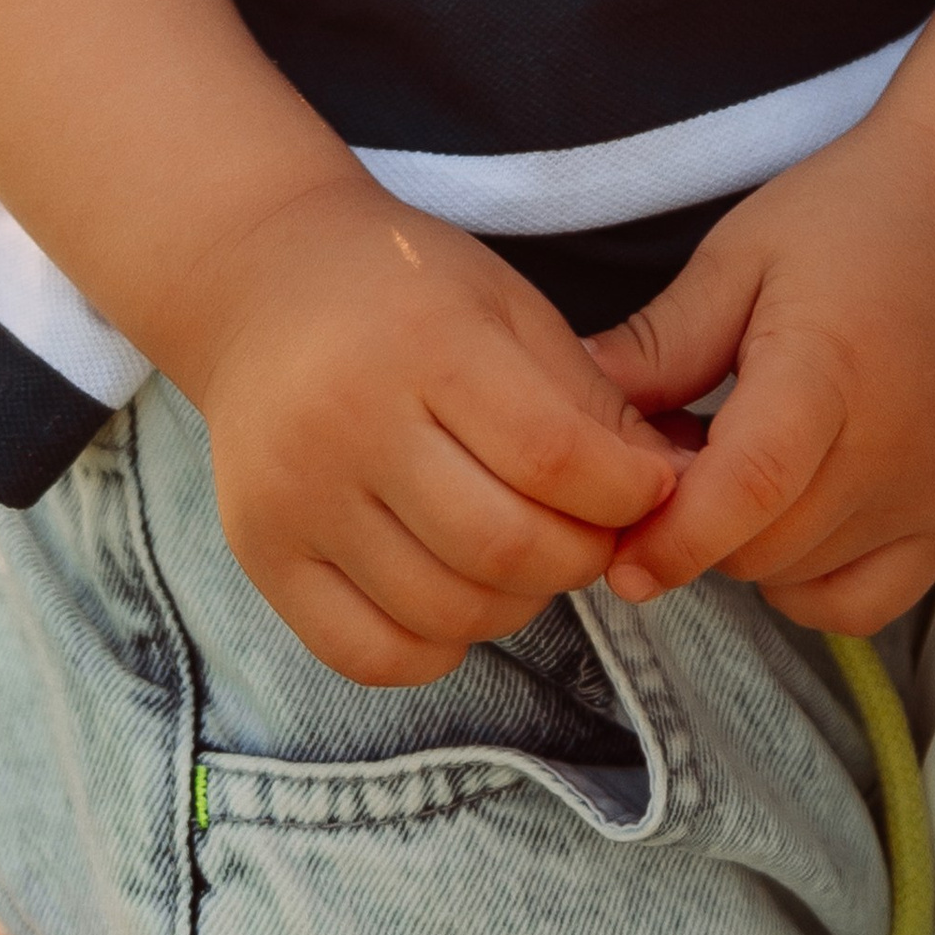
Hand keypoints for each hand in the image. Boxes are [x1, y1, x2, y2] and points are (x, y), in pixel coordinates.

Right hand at [173, 170, 687, 684]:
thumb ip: (587, 397)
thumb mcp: (507, 306)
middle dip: (581, 557)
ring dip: (519, 605)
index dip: (625, 491)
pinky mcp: (262, 552)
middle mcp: (349, 424)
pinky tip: (462, 597)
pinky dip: (438, 647)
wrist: (262, 283)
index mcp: (425, 344)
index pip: (553, 457)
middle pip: (501, 546)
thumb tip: (671, 487)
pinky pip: (367, 652)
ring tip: (534, 559)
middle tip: (600, 535)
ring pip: (442, 609)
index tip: (654, 487)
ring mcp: (296, 497)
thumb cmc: (408, 291)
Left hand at [583, 104, 934, 630]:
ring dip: (751, 549)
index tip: (618, 557)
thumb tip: (566, 420)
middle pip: (762, 546)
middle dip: (698, 528)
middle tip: (679, 464)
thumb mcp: (738, 256)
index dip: (672, 537)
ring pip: (802, 580)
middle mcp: (895, 445)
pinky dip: (810, 579)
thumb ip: (657, 346)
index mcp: (829, 368)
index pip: (746, 490)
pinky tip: (795, 514)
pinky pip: (862, 602)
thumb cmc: (851, 217)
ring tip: (742, 469)